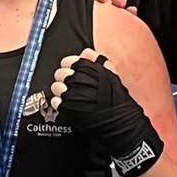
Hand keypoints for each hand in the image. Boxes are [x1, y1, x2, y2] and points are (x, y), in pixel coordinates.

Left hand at [50, 49, 162, 175]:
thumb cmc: (118, 103)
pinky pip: (56, 101)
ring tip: (69, 96)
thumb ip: (98, 63)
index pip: (70, 61)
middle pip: (61, 73)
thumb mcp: (112, 78)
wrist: (121, 125)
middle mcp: (81, 81)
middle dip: (64, 78)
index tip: (72, 70)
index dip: (69, 65)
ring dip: (60, 91)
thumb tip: (86, 52)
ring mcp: (73, 95)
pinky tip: (66, 105)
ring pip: (56, 86)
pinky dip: (59, 103)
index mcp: (91, 71)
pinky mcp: (69, 109)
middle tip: (70, 84)